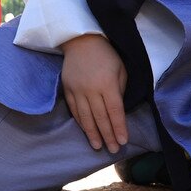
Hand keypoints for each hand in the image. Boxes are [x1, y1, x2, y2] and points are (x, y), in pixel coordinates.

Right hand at [60, 33, 128, 152]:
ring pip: (85, 117)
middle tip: (113, 150)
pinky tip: (86, 131)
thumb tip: (117, 110)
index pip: (115, 112)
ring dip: (92, 133)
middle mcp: (91, 89)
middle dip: (108, 135)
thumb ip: (120, 90)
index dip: (119, 128)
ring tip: (98, 146)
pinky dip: (80, 122)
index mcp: (107, 84)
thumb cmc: (106, 54)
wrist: (81, 41)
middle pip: (100, 118)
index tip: (123, 141)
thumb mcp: (121, 69)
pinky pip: (74, 110)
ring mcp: (77, 90)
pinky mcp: (67, 89)